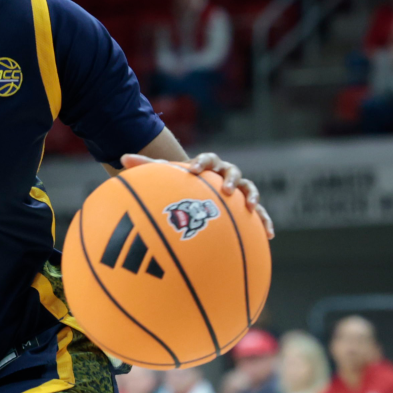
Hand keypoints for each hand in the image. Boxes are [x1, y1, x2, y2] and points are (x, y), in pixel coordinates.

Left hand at [122, 152, 275, 238]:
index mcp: (206, 166)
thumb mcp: (164, 174)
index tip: (193, 170)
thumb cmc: (181, 183)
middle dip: (231, 179)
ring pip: (250, 189)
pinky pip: (260, 215)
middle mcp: (225, 175)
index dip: (202, 163)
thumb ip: (146, 166)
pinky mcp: (246, 209)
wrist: (200, 191)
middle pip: (233, 171)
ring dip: (251, 196)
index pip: (207, 159)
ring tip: (250, 206)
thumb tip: (122, 157)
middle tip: (226, 189)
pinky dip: (266, 222)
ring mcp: (239, 191)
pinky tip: (270, 235)